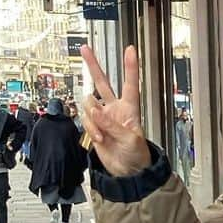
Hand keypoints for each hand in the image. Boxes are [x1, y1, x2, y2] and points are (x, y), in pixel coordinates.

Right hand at [80, 44, 151, 176]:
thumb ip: (111, 124)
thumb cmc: (137, 156)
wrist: (127, 172)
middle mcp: (115, 110)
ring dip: (92, 118)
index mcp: (129, 109)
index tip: (130, 50)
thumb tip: (95, 111)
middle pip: (102, 83)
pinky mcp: (94, 127)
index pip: (130, 84)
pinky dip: (90, 129)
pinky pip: (85, 121)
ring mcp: (103, 118)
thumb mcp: (129, 139)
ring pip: (89, 104)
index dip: (130, 67)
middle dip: (93, 66)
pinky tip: (98, 137)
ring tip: (102, 132)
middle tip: (85, 49)